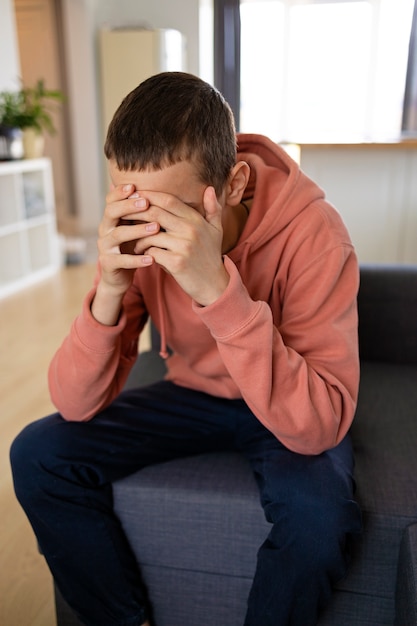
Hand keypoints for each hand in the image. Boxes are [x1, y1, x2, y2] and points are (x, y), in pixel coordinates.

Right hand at [91, 183, 159, 324]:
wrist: (119, 277)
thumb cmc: (132, 248)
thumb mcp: (136, 229)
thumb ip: (142, 213)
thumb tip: (161, 191)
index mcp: (111, 219)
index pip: (111, 200)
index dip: (120, 192)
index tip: (135, 185)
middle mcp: (105, 230)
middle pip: (111, 212)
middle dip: (129, 206)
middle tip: (146, 202)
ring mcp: (105, 247)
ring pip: (118, 235)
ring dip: (137, 230)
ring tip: (156, 228)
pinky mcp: (108, 264)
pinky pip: (122, 260)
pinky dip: (137, 259)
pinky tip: (151, 258)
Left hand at [132, 186, 229, 305]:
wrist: (215, 285)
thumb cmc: (211, 256)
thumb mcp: (216, 230)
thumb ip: (213, 209)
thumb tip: (210, 189)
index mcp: (196, 220)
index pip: (168, 200)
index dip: (149, 195)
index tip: (134, 195)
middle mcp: (190, 230)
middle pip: (155, 213)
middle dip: (135, 212)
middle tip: (122, 213)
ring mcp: (184, 247)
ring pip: (150, 234)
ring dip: (137, 238)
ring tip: (134, 243)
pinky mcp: (177, 263)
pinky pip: (152, 252)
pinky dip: (144, 253)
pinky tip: (143, 256)